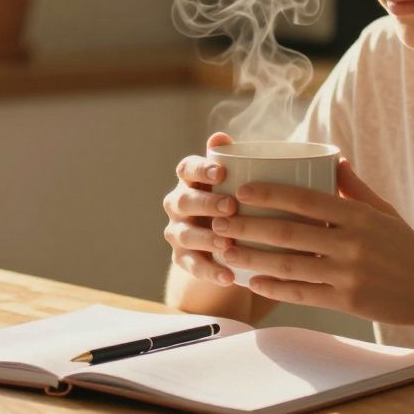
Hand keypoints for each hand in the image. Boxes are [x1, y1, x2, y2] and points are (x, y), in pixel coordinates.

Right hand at [163, 133, 239, 286]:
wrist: (224, 239)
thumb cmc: (234, 199)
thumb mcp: (236, 180)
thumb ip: (231, 160)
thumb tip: (221, 136)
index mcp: (189, 180)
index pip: (186, 169)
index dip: (200, 170)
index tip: (221, 172)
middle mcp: (178, 203)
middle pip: (183, 201)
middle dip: (206, 203)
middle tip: (231, 207)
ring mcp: (177, 231)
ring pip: (185, 234)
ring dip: (206, 238)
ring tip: (228, 243)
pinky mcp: (182, 258)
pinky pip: (192, 266)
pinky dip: (210, 272)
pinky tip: (228, 276)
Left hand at [210, 159, 413, 325]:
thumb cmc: (406, 247)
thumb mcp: (384, 212)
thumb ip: (355, 188)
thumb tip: (333, 158)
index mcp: (358, 215)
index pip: (306, 200)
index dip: (270, 194)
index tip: (242, 191)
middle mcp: (352, 243)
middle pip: (289, 233)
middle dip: (249, 227)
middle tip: (218, 221)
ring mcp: (349, 274)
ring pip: (290, 266)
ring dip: (252, 259)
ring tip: (225, 252)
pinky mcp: (348, 302)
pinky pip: (304, 294)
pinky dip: (276, 288)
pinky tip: (253, 282)